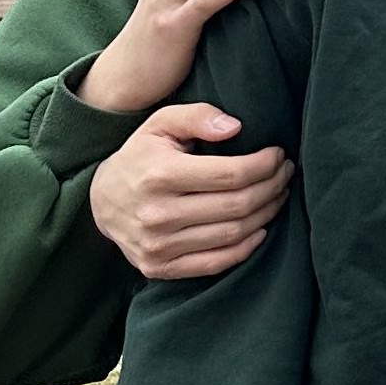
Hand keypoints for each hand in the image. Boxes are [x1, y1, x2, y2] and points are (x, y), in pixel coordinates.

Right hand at [88, 108, 292, 279]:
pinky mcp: (159, 268)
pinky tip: (260, 228)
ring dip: (266, 214)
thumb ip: (197, 116)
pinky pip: (217, 262)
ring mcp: (158, 246)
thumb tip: (235, 127)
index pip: (231, 174)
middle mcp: (157, 214)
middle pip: (238, 205)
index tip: (278, 155)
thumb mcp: (160, 125)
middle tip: (285, 174)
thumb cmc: (140, 157)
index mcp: (160, 175)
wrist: (100, 202)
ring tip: (277, 195)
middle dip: (272, 187)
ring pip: (233, 233)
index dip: (265, 165)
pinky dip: (247, 247)